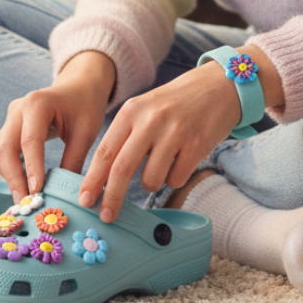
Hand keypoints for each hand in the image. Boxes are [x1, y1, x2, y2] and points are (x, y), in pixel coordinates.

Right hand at [0, 51, 115, 201]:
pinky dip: (9, 170)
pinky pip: (0, 152)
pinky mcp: (8, 127)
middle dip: (14, 178)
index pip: (30, 140)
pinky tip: (24, 184)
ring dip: (9, 176)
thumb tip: (66, 197)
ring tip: (26, 197)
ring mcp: (10, 117)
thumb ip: (73, 162)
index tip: (37, 193)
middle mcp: (18, 108)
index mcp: (38, 103)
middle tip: (27, 203)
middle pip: (5, 147)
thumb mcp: (86, 133)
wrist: (78, 87)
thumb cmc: (85, 107)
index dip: (32, 169)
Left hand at [77, 44, 282, 221]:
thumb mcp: (145, 109)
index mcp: (131, 111)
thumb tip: (103, 177)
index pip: (105, 151)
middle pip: (122, 169)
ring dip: (153, 181)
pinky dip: (175, 177)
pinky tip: (183, 158)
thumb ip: (125, 137)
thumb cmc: (175, 104)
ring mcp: (174, 132)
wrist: (217, 86)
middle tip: (106, 216)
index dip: (92, 180)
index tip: (84, 201)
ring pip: (151, 179)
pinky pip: (176, 178)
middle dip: (111, 197)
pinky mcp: (197, 145)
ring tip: (164, 162)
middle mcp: (150, 120)